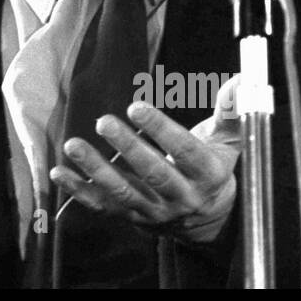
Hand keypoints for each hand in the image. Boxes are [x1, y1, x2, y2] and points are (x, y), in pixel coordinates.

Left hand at [49, 74, 242, 244]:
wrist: (207, 220)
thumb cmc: (213, 168)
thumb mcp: (228, 143)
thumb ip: (231, 111)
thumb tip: (241, 80)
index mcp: (207, 175)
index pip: (185, 151)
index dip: (161, 130)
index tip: (137, 106)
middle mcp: (181, 197)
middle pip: (153, 173)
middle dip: (128, 147)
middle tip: (104, 122)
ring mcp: (154, 210)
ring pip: (123, 192)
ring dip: (96, 169)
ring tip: (74, 145)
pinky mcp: (130, 217)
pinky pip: (101, 206)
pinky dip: (78, 191)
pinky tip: (58, 173)